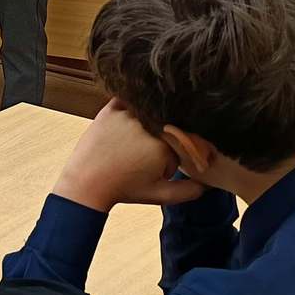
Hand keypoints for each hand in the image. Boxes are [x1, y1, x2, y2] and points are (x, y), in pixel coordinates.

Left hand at [53, 99, 204, 213]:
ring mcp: (129, 114)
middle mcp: (148, 125)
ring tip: (135, 141)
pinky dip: (133, 105)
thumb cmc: (124, 189)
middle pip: (168, 124)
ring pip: (151, 111)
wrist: (87, 183)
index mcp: (164, 144)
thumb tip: (207, 184)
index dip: (176, 154)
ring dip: (149, 121)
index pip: (183, 140)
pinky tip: (130, 120)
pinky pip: (130, 99)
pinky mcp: (111, 108)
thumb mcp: (159, 194)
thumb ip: (188, 191)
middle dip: (163, 139)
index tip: (164, 165)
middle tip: (147, 155)